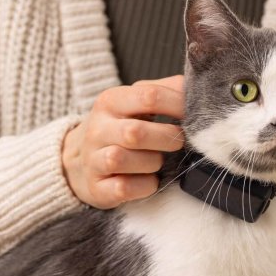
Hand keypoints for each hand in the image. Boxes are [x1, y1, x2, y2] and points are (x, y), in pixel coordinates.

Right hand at [61, 76, 184, 208]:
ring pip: (123, 159)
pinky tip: (149, 180)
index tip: (194, 115)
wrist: (80, 159)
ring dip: (152, 162)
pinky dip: (144, 186)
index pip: (149, 96)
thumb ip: (164, 91)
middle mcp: (98, 129)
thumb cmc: (120, 127)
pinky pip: (123, 188)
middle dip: (166, 138)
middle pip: (135, 132)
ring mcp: (93, 159)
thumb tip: (195, 87)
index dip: (178, 105)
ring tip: (157, 161)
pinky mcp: (96, 188)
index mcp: (110, 101)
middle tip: (178, 141)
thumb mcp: (135, 103)